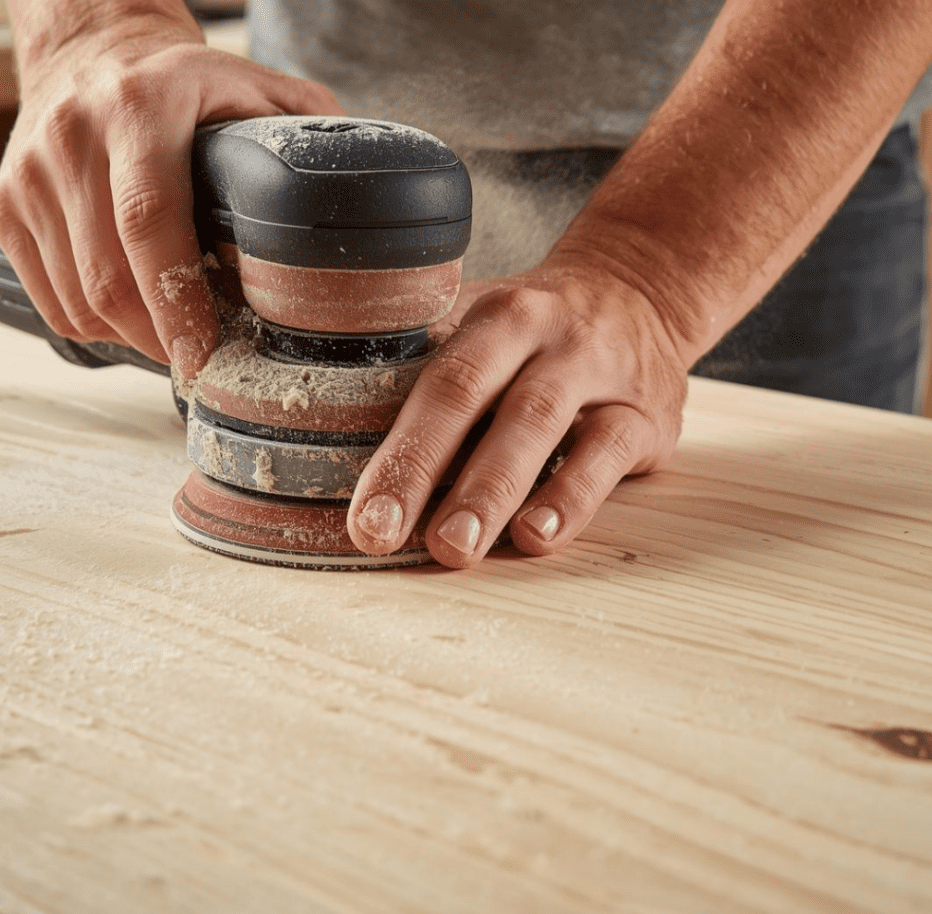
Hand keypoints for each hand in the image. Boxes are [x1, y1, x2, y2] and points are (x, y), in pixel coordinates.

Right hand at [0, 6, 344, 376]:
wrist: (90, 50)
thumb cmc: (186, 86)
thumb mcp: (256, 91)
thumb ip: (310, 140)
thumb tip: (365, 207)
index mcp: (140, 108)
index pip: (149, 221)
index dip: (178, 301)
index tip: (205, 357)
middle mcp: (73, 138)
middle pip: (110, 279)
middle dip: (163, 341)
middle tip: (206, 362)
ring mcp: (31, 176)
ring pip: (80, 302)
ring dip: (135, 340)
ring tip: (178, 338)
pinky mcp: (8, 208)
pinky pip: (53, 304)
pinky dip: (99, 329)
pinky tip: (136, 316)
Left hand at [346, 260, 688, 567]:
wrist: (644, 296)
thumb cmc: (542, 332)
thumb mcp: (490, 325)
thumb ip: (432, 369)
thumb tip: (339, 431)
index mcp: (496, 317)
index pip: (438, 382)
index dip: (399, 449)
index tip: (365, 512)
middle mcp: (546, 338)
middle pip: (477, 402)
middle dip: (425, 472)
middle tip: (385, 535)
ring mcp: (599, 374)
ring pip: (540, 428)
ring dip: (492, 493)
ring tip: (455, 547)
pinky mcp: (644, 416)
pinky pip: (606, 457)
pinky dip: (571, 499)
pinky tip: (538, 534)